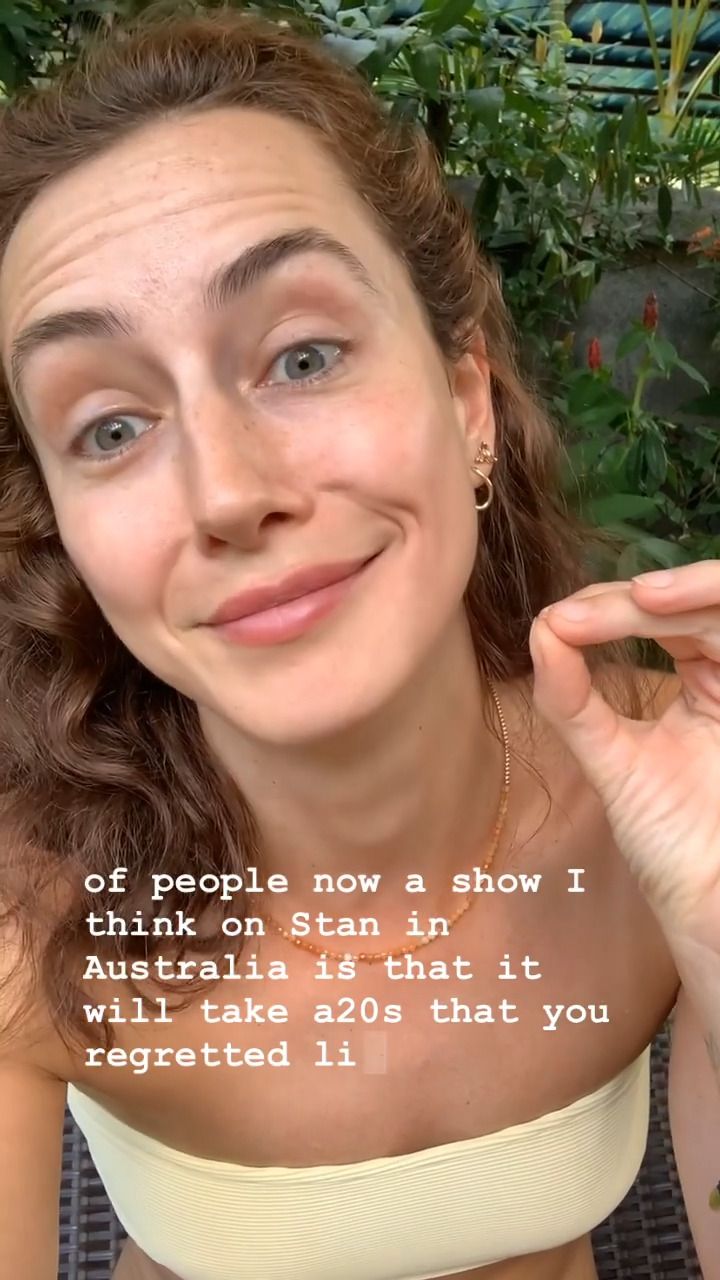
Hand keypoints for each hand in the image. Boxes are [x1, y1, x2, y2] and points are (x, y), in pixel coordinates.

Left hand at [528, 560, 719, 940]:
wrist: (709, 904)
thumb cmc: (671, 842)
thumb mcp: (612, 760)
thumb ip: (574, 701)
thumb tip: (540, 630)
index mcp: (703, 681)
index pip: (662, 617)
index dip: (612, 607)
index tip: (558, 622)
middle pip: (698, 603)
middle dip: (639, 599)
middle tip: (581, 614)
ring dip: (687, 593)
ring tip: (635, 601)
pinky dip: (709, 611)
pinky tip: (663, 611)